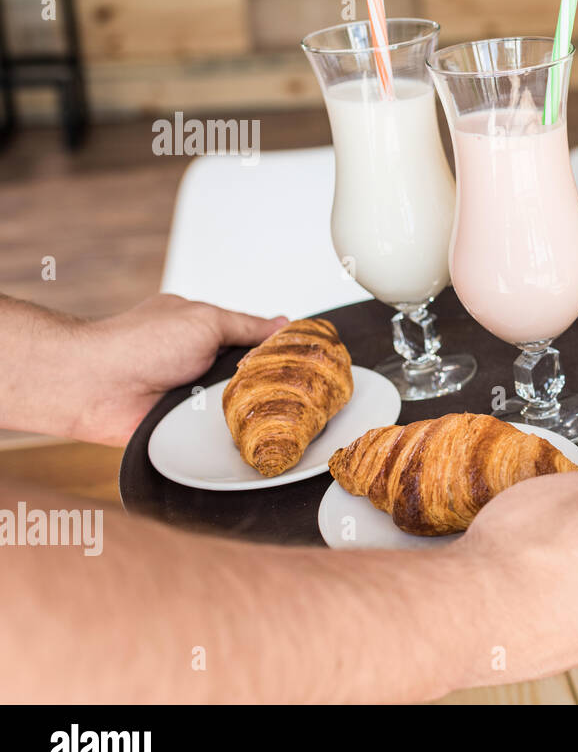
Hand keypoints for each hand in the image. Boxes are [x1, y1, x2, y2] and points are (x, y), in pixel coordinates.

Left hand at [75, 294, 286, 445]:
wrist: (94, 386)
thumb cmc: (136, 344)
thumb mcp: (205, 320)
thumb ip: (247, 325)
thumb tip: (283, 324)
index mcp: (202, 330)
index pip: (253, 339)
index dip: (278, 349)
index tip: (310, 358)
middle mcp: (197, 362)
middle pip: (250, 375)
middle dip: (268, 382)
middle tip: (295, 388)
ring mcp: (190, 395)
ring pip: (238, 405)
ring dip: (248, 407)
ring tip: (267, 410)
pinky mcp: (182, 425)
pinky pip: (217, 431)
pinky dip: (226, 431)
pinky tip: (239, 429)